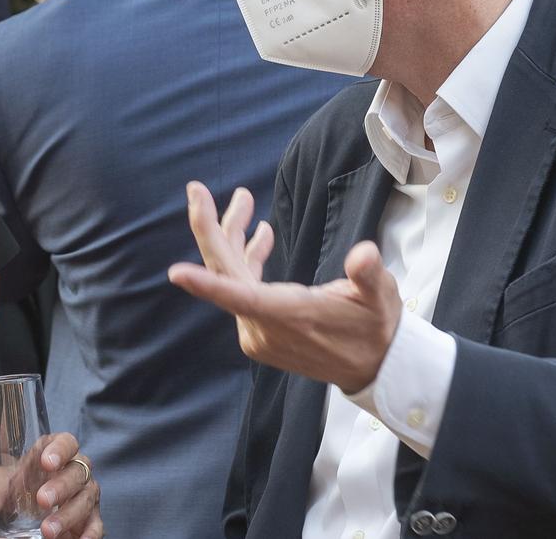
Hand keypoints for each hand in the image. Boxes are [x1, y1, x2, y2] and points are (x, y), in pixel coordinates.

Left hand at [0, 432, 101, 538]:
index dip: (60, 450)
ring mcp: (87, 494)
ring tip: (48, 531)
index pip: (67, 442)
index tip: (46, 462)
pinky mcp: (92, 518)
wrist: (38, 503)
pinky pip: (97, 525)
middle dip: (61, 486)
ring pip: (86, 499)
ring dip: (68, 515)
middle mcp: (78, 470)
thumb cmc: (26, 484)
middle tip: (42, 500)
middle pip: (78, 472)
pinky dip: (90, 534)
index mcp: (58, 452)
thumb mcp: (9, 484)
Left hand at [168, 183, 401, 393]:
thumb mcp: (379, 297)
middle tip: (197, 189)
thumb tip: (363, 255)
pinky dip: (247, 260)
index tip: (176, 272)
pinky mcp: (260, 331)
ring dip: (234, 238)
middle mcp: (263, 326)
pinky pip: (242, 289)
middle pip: (225, 273)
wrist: (374, 366)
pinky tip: (260, 235)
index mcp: (286, 315)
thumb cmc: (376, 327)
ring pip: (232, 277)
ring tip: (244, 200)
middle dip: (212, 227)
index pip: (239, 297)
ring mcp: (258, 331)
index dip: (206, 283)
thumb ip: (368, 275)